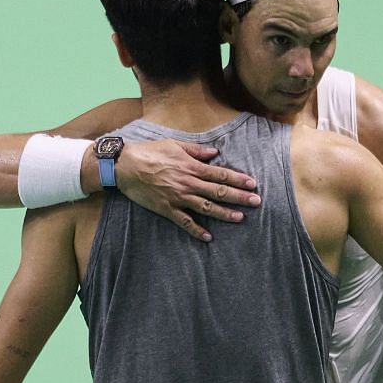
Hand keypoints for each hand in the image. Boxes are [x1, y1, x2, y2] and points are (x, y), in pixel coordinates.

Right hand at [117, 139, 260, 241]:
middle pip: (219, 192)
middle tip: (256, 202)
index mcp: (192, 167)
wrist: (125, 166)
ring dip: (224, 214)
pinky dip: (196, 230)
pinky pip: (184, 222)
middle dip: (239, 197)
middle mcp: (188, 183)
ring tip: (240, 218)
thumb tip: (215, 153)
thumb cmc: (150, 152)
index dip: (238, 179)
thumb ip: (196, 150)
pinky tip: (208, 237)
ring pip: (206, 208)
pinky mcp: (167, 209)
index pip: (221, 174)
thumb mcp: (175, 145)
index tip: (253, 183)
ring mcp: (178, 198)